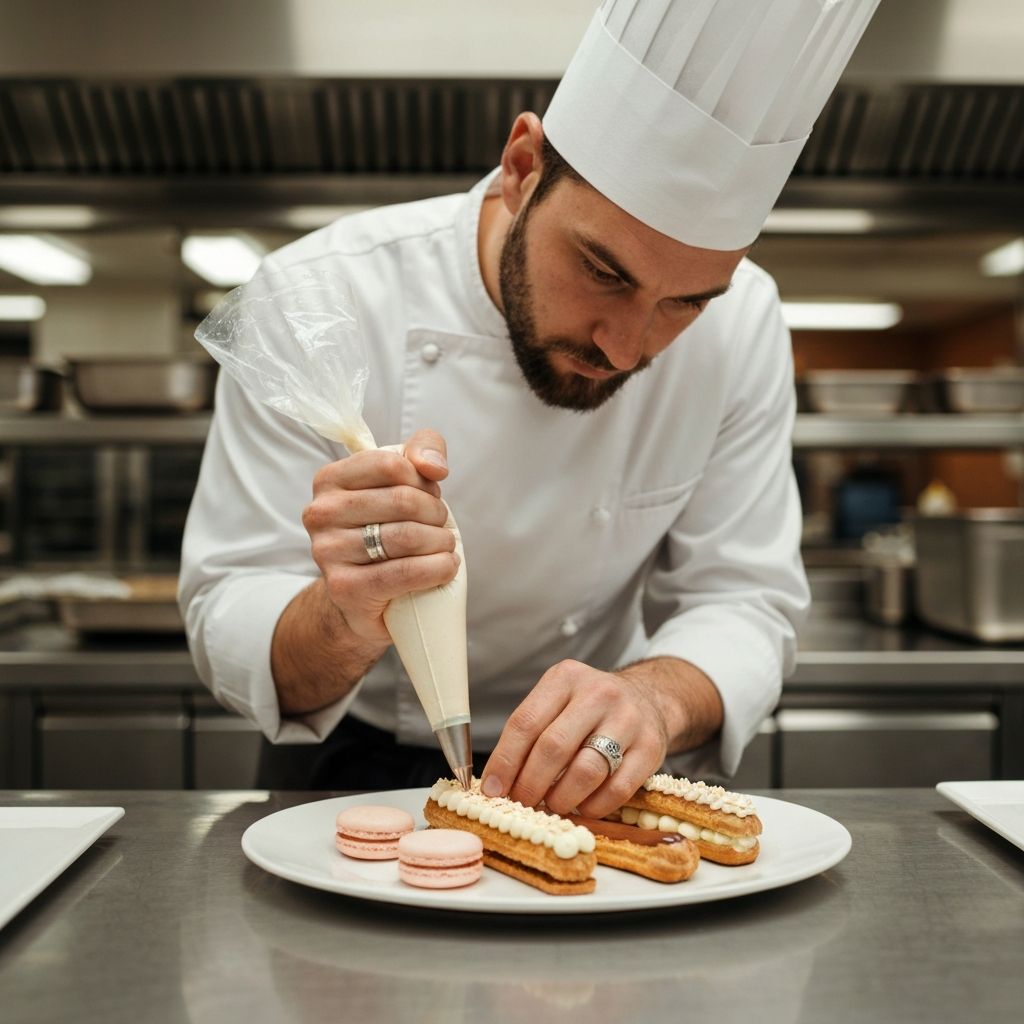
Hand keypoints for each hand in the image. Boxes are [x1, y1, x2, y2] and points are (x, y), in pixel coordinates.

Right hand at [301, 428, 459, 644]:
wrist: (361, 590)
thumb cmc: (386, 526)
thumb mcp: (403, 478)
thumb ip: (423, 449)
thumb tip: (434, 466)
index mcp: (329, 480)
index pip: (391, 464)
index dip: (423, 480)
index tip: (429, 495)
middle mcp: (320, 513)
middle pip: (403, 501)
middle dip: (436, 513)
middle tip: (441, 525)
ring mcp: (328, 552)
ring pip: (407, 537)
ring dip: (442, 542)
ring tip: (445, 546)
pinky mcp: (345, 588)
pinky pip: (406, 572)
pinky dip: (439, 568)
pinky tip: (445, 567)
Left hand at [479, 660, 677, 818]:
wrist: (648, 698)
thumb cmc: (589, 707)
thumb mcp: (558, 700)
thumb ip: (530, 733)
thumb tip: (498, 783)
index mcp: (566, 677)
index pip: (526, 723)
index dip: (505, 761)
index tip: (493, 789)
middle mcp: (599, 693)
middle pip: (553, 748)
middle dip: (530, 785)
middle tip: (521, 804)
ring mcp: (628, 719)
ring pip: (585, 771)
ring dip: (561, 799)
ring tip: (551, 806)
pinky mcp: (651, 747)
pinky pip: (617, 789)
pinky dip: (593, 807)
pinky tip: (582, 807)